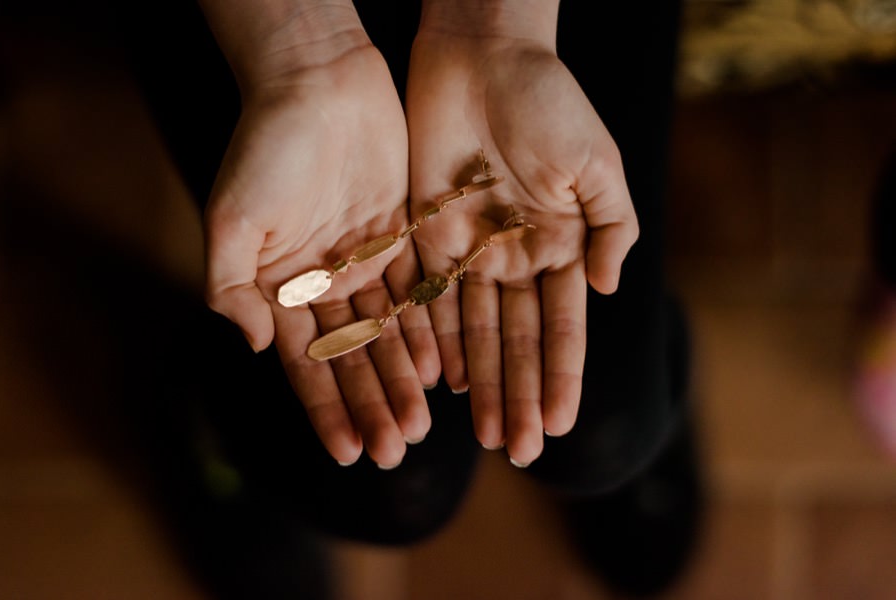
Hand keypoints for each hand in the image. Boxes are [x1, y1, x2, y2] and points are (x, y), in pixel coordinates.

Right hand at [204, 44, 438, 467]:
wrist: (316, 81)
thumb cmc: (265, 146)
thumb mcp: (230, 217)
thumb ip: (231, 287)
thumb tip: (252, 345)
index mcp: (279, 286)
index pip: (305, 363)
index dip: (327, 410)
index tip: (349, 452)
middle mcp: (322, 283)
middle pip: (351, 358)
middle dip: (372, 405)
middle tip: (396, 451)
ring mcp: (362, 262)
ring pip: (387, 334)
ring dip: (402, 380)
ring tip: (420, 426)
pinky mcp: (399, 236)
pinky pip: (416, 294)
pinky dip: (426, 331)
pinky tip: (440, 369)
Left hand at [406, 29, 637, 465]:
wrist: (482, 55)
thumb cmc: (549, 102)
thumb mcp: (597, 164)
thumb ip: (612, 227)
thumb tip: (607, 289)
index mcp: (562, 245)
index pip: (563, 326)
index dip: (562, 376)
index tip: (562, 424)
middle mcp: (516, 257)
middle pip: (518, 341)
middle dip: (521, 395)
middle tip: (520, 450)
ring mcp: (471, 251)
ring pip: (475, 332)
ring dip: (482, 384)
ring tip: (488, 434)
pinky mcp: (427, 236)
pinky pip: (430, 298)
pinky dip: (436, 341)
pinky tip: (445, 383)